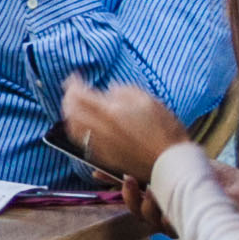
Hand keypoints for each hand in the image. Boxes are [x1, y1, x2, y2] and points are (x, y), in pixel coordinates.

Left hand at [58, 76, 190, 179]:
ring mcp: (101, 146)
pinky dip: (78, 131)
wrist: (171, 162)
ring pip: (74, 130)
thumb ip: (124, 91)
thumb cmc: (165, 130)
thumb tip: (110, 90)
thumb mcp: (148, 100)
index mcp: (110, 113)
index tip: (74, 77)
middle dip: (67, 99)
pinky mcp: (106, 159)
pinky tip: (84, 126)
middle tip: (71, 91)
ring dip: (70, 115)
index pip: (79, 95)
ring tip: (73, 108)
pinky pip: (83, 143)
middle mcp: (101, 131)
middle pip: (71, 113)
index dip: (73, 84)